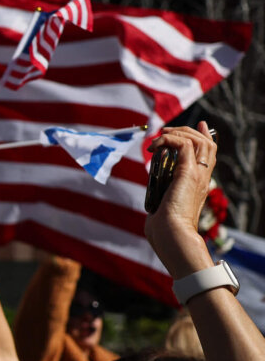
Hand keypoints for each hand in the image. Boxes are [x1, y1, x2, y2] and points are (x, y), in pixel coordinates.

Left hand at [144, 123, 216, 276]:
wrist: (171, 235)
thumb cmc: (165, 229)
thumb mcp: (164, 209)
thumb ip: (162, 202)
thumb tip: (152, 208)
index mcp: (199, 184)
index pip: (208, 154)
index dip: (203, 137)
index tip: (197, 125)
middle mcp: (202, 177)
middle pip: (206, 143)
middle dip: (187, 130)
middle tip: (166, 131)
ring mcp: (197, 174)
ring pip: (197, 140)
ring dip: (176, 133)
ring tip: (158, 137)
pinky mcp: (188, 173)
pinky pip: (183, 144)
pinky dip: (169, 139)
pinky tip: (156, 145)